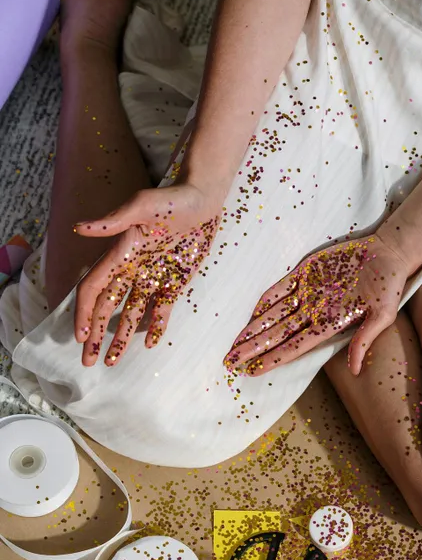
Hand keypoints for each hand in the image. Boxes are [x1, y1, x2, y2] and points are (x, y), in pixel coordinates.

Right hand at [74, 183, 221, 365]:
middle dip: (95, 334)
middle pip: (106, 308)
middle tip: (87, 361)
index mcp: (119, 255)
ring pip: (131, 314)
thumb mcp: (142, 206)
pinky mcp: (174, 283)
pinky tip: (149, 344)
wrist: (204, 200)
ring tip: (112, 361)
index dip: (83, 313)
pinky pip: (161, 310)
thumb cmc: (172, 198)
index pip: (93, 289)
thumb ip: (113, 220)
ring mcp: (152, 279)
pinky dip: (155, 327)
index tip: (80, 336)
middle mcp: (131, 271)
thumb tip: (80, 227)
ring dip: (120, 338)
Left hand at [224, 230, 411, 376]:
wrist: (388, 253)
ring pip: (274, 314)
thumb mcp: (384, 314)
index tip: (253, 371)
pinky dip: (264, 301)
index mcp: (329, 324)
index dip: (272, 359)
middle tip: (230, 363)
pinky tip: (250, 314)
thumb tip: (354, 370)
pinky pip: (280, 289)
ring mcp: (308, 293)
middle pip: (277, 334)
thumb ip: (365, 339)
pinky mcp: (306, 273)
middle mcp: (314, 312)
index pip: (294, 346)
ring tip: (233, 345)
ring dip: (254, 329)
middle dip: (253, 349)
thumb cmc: (388, 285)